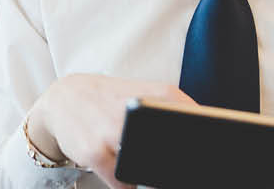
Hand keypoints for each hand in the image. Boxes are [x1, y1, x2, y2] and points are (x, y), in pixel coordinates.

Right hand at [25, 73, 195, 188]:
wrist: (64, 98)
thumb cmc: (111, 98)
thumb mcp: (148, 93)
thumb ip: (178, 110)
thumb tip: (209, 138)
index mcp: (160, 94)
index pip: (196, 124)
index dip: (205, 147)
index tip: (209, 158)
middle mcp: (136, 110)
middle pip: (175, 153)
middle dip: (178, 167)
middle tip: (179, 170)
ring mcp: (113, 132)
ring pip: (146, 172)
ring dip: (150, 177)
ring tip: (146, 168)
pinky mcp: (94, 152)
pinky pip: (122, 183)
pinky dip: (128, 185)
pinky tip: (126, 174)